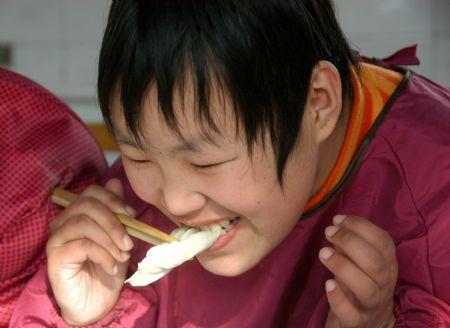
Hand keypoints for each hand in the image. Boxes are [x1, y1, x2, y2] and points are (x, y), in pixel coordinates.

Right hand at [46, 179, 134, 324]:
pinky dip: (103, 254)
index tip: (132, 216)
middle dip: (114, 221)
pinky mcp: (55, 257)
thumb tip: (116, 182)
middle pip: (88, 204)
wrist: (96, 301)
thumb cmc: (107, 267)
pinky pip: (82, 245)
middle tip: (129, 242)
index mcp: (78, 214)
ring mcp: (57, 239)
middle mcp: (63, 222)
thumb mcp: (118, 238)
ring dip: (110, 239)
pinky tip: (112, 266)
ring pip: (84, 223)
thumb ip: (116, 212)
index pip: (92, 192)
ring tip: (122, 256)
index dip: (114, 200)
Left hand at [319, 215, 397, 327]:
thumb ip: (352, 244)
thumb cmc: (360, 283)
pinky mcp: (357, 322)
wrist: (367, 324)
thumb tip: (337, 223)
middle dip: (350, 242)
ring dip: (343, 267)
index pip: (383, 242)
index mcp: (388, 265)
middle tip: (328, 232)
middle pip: (376, 263)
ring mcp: (372, 305)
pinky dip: (338, 299)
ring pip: (366, 288)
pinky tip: (327, 284)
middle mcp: (385, 284)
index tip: (337, 219)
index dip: (360, 226)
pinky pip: (351, 314)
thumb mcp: (360, 261)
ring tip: (323, 252)